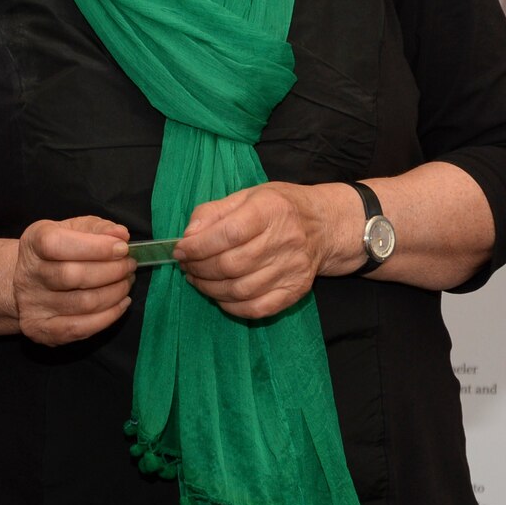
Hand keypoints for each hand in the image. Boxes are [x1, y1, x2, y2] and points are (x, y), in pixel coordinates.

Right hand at [12, 216, 134, 344]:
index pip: (58, 244)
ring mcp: (32, 305)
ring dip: (115, 293)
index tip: (122, 248)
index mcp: (34, 243)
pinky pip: (81, 328)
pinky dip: (109, 316)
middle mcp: (29, 275)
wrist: (29, 281)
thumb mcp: (74, 229)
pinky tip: (121, 303)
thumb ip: (98, 228)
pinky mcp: (41, 329)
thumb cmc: (58, 251)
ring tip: (126, 282)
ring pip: (83, 304)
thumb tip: (121, 235)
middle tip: (130, 266)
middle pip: (73, 276)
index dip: (96, 247)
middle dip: (112, 271)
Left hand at [176, 182, 338, 319]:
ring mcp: (292, 269)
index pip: (228, 233)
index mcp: (271, 209)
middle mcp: (285, 240)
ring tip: (198, 279)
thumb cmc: (281, 207)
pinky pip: (257, 308)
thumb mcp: (248, 196)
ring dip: (210, 289)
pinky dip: (232, 307)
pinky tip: (221, 296)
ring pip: (240, 290)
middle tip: (187, 266)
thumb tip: (188, 236)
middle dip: (199, 268)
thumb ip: (214, 212)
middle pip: (231, 264)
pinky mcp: (295, 290)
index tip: (180, 250)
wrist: (325, 226)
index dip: (197, 246)